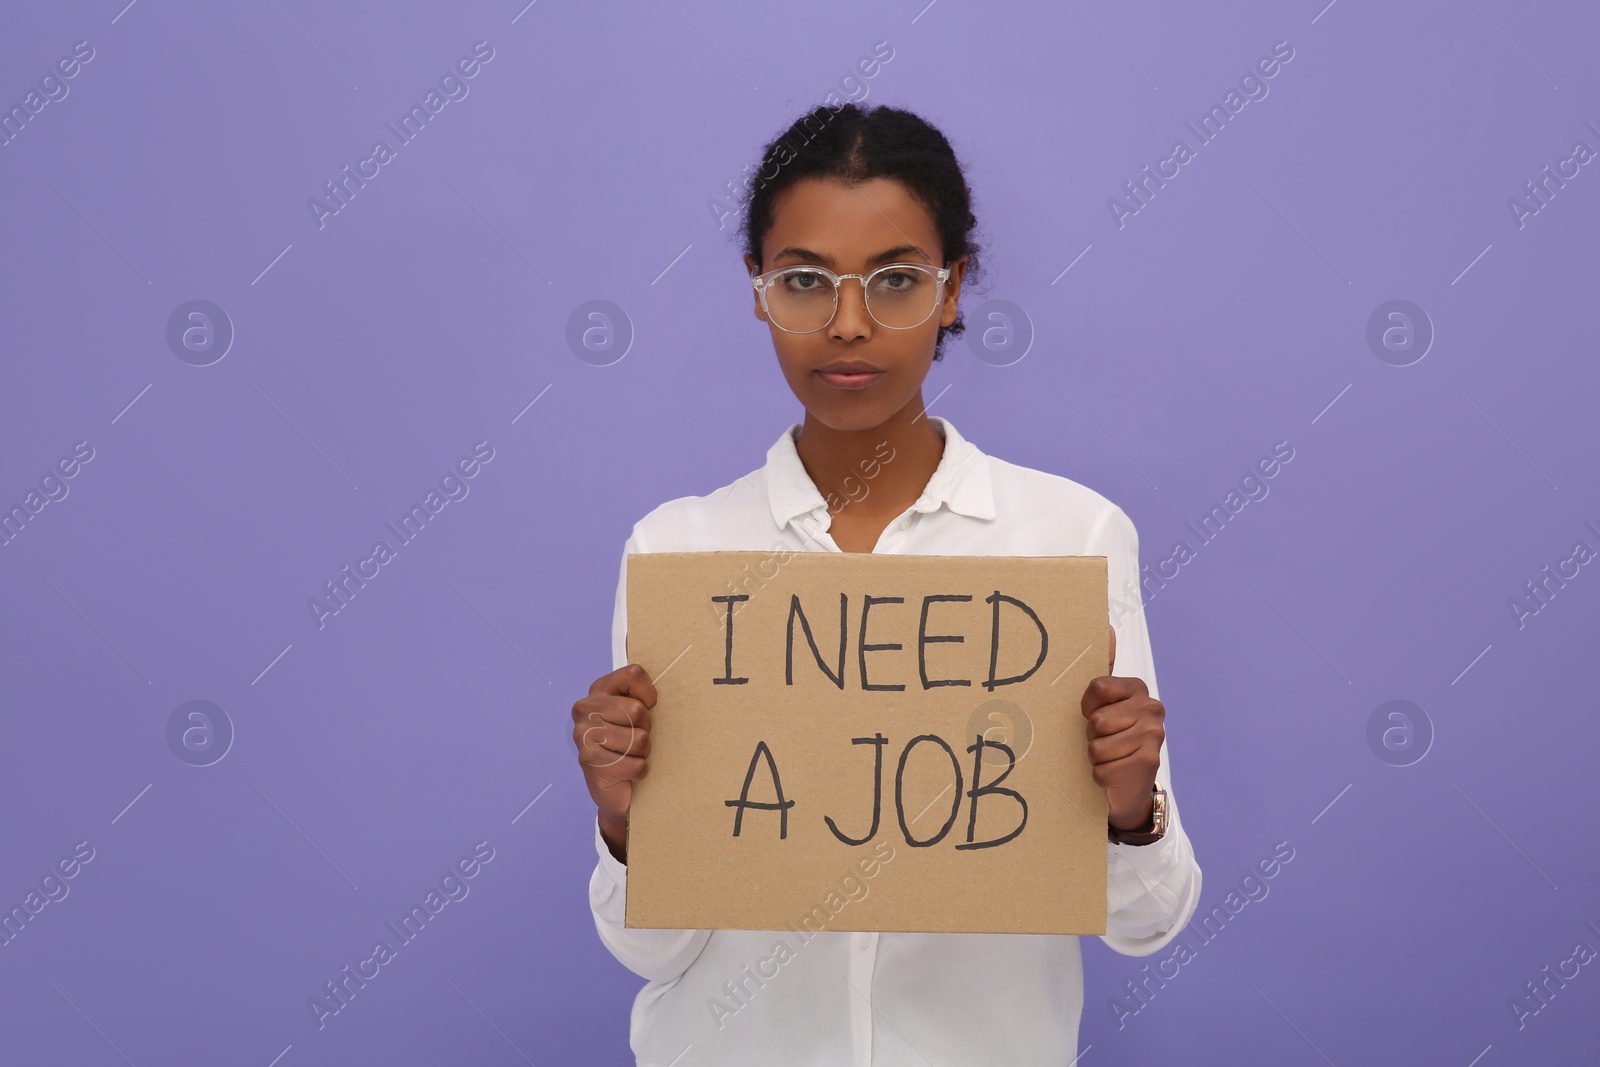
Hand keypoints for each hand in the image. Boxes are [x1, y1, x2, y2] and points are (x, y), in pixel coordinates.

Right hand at [572, 663, 656, 862]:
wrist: (619, 788)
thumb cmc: (633, 744)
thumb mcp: (640, 711)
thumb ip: (637, 684)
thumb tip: (628, 635)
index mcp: (598, 690)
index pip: (633, 674)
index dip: (648, 695)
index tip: (648, 708)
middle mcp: (584, 708)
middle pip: (638, 710)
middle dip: (646, 729)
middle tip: (636, 739)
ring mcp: (582, 734)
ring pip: (638, 739)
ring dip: (642, 752)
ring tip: (631, 755)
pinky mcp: (588, 761)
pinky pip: (636, 763)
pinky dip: (639, 771)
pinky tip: (627, 771)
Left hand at [1081, 625, 1163, 830]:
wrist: (1128, 786)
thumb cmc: (1109, 739)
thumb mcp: (1102, 704)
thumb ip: (1103, 669)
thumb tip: (1109, 625)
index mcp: (1138, 689)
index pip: (1098, 687)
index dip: (1087, 707)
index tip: (1093, 715)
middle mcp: (1152, 708)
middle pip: (1096, 720)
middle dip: (1092, 736)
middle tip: (1104, 741)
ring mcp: (1154, 735)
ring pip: (1097, 746)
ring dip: (1096, 758)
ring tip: (1110, 757)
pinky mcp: (1149, 761)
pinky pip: (1103, 769)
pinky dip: (1102, 776)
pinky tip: (1115, 773)